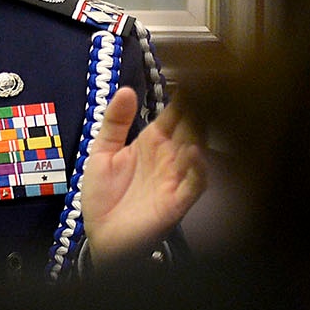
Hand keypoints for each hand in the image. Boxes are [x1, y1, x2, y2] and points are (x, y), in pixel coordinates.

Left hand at [79, 90, 207, 261]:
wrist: (100, 236)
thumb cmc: (103, 196)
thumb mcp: (102, 152)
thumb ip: (114, 122)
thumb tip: (127, 89)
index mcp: (151, 142)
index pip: (173, 114)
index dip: (183, 96)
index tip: (193, 73)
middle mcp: (168, 157)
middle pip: (190, 128)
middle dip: (199, 109)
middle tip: (209, 85)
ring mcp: (174, 178)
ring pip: (195, 151)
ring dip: (200, 133)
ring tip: (202, 112)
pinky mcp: (176, 201)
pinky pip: (194, 184)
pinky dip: (197, 169)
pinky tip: (193, 153)